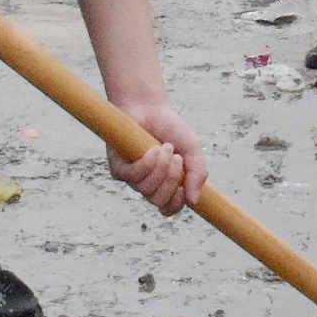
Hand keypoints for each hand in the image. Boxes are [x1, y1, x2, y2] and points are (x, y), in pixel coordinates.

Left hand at [107, 95, 207, 215]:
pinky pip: (133, 176)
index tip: (184, 184)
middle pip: (159, 201)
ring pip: (146, 190)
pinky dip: (147, 163)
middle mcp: (148, 185)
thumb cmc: (171, 129)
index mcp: (166, 184)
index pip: (168, 208)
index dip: (177, 202)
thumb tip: (194, 201)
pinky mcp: (118, 168)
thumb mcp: (192, 150)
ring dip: (160, 168)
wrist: (149, 108)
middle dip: (171, 180)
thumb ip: (198, 174)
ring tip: (165, 147)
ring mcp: (132, 178)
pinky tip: (152, 149)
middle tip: (177, 158)